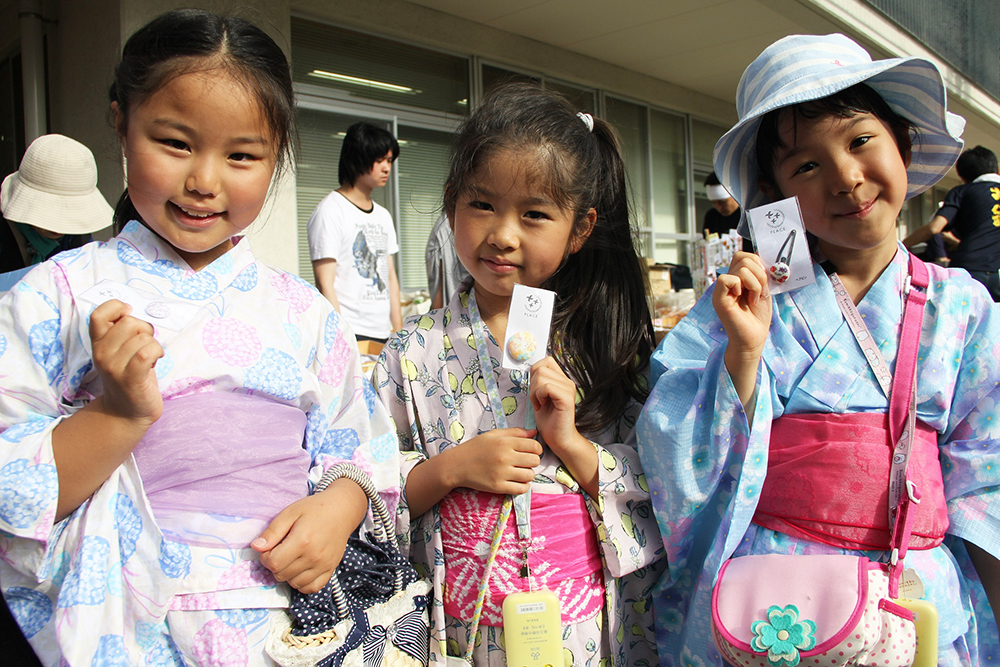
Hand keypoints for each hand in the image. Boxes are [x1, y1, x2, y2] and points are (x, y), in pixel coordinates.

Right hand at [89, 300, 163, 424]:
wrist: (126, 412)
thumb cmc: (129, 376)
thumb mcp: (119, 351)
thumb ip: (122, 332)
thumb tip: (133, 312)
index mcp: (98, 343)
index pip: (98, 314)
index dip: (116, 308)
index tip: (130, 315)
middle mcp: (102, 353)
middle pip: (129, 322)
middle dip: (145, 329)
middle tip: (145, 344)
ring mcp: (114, 367)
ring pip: (143, 337)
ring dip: (153, 345)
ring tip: (148, 358)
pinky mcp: (131, 378)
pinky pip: (148, 352)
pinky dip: (157, 352)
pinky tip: (157, 359)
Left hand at [252, 478, 366, 593]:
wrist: (342, 510)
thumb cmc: (314, 509)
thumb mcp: (290, 513)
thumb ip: (272, 531)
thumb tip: (256, 547)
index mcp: (302, 541)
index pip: (273, 563)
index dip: (265, 557)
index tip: (270, 548)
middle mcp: (313, 557)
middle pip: (281, 575)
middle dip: (276, 565)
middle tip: (281, 551)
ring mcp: (324, 565)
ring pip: (294, 584)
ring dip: (287, 574)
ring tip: (291, 559)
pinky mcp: (330, 570)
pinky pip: (311, 588)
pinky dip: (302, 583)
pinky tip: (300, 570)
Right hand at [450, 428, 540, 494]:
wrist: (456, 465)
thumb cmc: (475, 447)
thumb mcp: (494, 435)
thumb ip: (515, 432)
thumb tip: (535, 432)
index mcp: (505, 442)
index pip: (534, 446)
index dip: (536, 449)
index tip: (531, 451)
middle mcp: (505, 457)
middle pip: (535, 461)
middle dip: (533, 461)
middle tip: (524, 462)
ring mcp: (502, 473)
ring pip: (530, 475)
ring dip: (528, 474)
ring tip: (519, 472)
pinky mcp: (498, 487)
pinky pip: (522, 489)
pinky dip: (523, 486)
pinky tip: (516, 481)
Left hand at [529, 357, 598, 496]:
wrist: (559, 439)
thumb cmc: (549, 421)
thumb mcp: (540, 397)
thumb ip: (538, 382)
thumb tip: (531, 369)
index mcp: (562, 380)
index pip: (546, 361)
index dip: (535, 373)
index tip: (535, 390)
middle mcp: (568, 382)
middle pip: (540, 368)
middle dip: (532, 384)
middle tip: (536, 400)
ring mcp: (568, 389)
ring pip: (541, 376)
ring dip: (534, 392)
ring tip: (539, 404)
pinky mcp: (566, 398)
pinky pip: (546, 387)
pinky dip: (539, 396)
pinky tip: (541, 406)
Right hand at [713, 252, 770, 357]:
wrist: (754, 338)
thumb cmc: (758, 317)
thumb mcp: (763, 289)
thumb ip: (760, 274)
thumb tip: (761, 258)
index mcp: (737, 278)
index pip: (744, 256)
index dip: (758, 263)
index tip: (765, 281)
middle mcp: (728, 281)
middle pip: (742, 257)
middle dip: (759, 273)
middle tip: (760, 292)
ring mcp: (722, 289)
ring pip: (741, 268)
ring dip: (755, 283)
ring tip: (755, 298)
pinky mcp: (719, 298)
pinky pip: (727, 279)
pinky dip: (742, 286)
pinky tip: (746, 300)